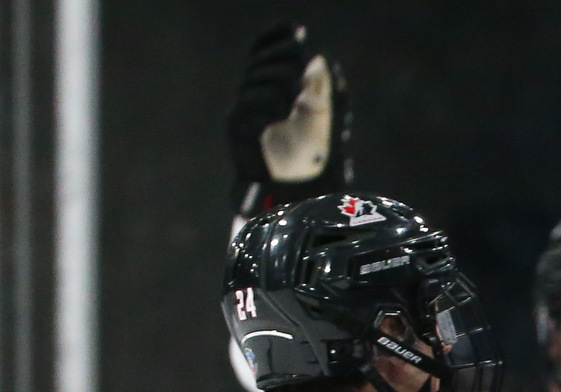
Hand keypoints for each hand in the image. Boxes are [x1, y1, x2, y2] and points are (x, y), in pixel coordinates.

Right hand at [228, 22, 309, 186]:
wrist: (298, 190)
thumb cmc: (311, 154)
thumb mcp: (322, 114)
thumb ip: (319, 87)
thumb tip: (317, 59)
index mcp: (269, 85)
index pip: (263, 49)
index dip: (276, 37)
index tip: (299, 31)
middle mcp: (252, 94)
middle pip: (262, 63)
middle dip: (287, 65)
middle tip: (306, 80)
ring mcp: (243, 111)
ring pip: (257, 83)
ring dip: (283, 87)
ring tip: (298, 101)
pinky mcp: (239, 130)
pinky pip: (250, 108)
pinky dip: (270, 106)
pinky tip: (283, 113)